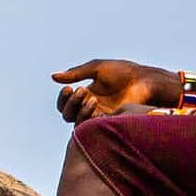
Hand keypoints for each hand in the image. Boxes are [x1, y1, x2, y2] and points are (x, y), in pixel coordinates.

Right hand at [50, 59, 177, 124]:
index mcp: (86, 94)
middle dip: (69, 103)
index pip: (65, 103)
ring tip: (91, 97)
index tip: (68, 88)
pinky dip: (89, 116)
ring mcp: (98, 116)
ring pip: (76, 122)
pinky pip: (90, 126)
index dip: (63, 98)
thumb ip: (75, 73)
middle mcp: (90, 107)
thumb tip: (53, 76)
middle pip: (67, 114)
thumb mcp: (95, 69)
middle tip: (81, 90)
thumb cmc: (122, 72)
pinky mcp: (108, 123)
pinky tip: (97, 104)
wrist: (143, 80)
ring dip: (78, 110)